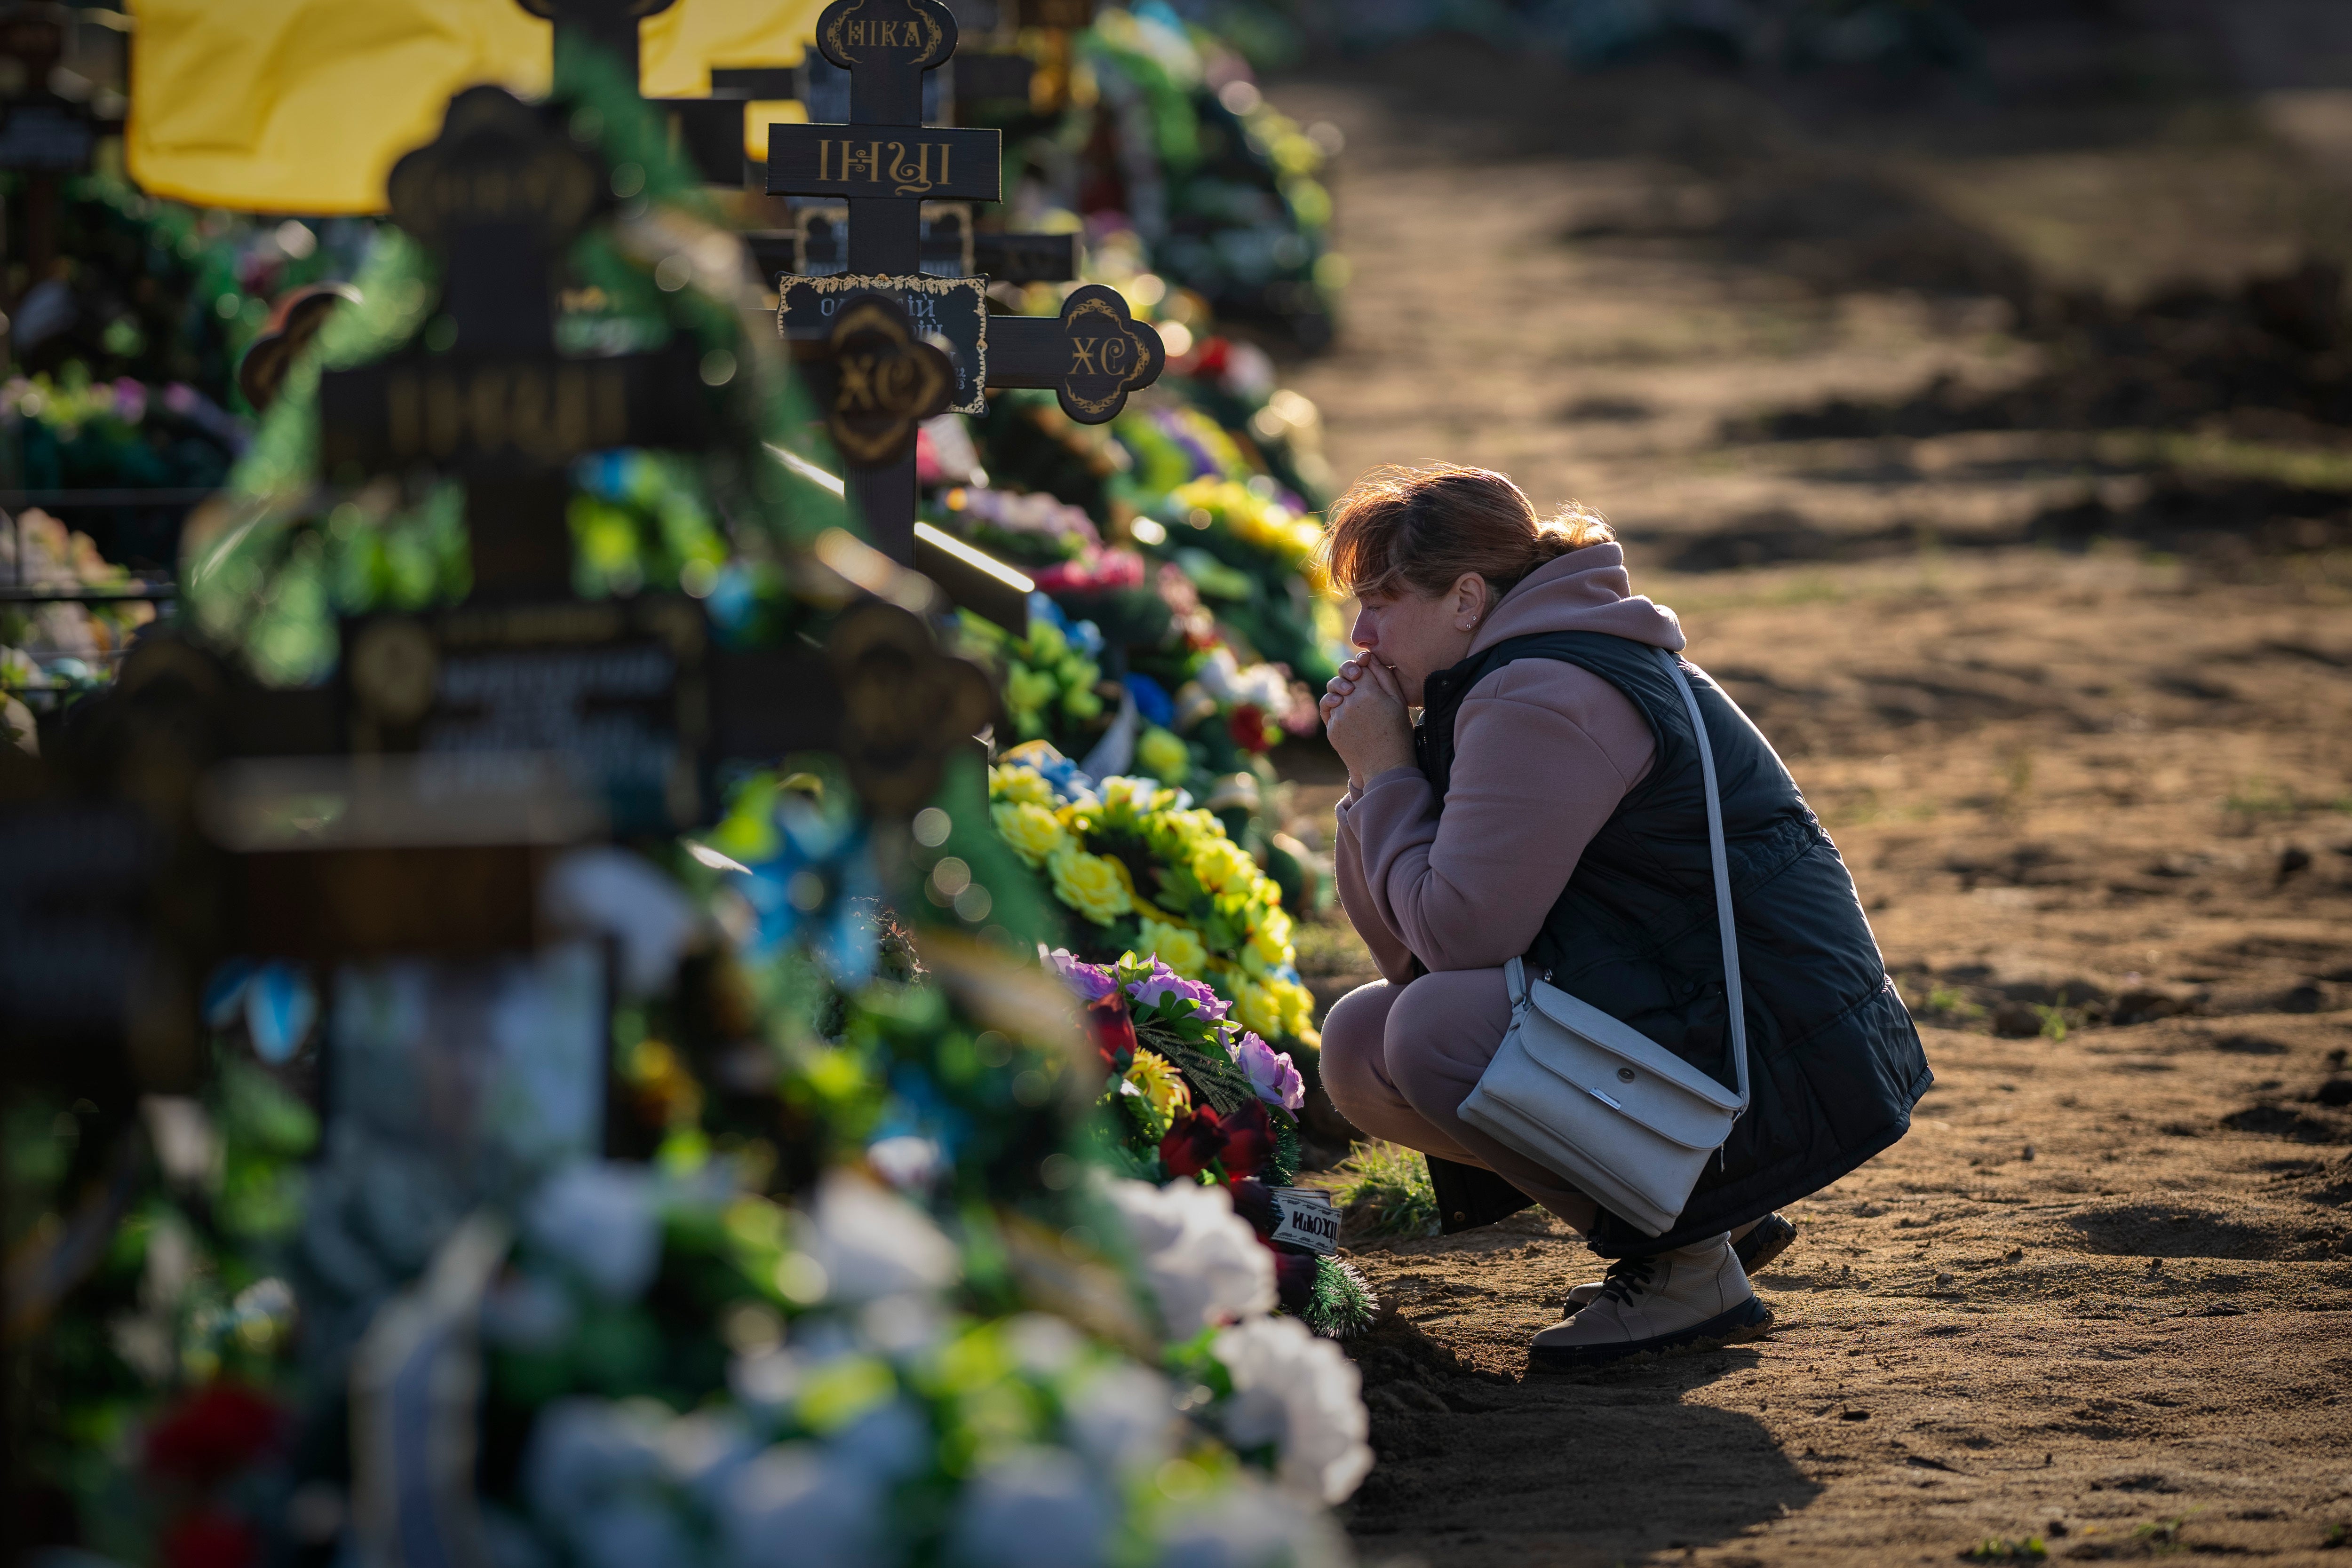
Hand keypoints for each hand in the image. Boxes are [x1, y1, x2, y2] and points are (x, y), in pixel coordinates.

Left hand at [1323, 658, 1414, 788]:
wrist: (1386, 767)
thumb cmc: (1398, 733)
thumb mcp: (1398, 701)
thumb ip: (1383, 676)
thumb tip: (1369, 657)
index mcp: (1368, 691)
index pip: (1359, 665)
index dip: (1362, 663)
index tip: (1366, 667)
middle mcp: (1349, 701)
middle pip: (1342, 677)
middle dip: (1348, 674)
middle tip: (1357, 680)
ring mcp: (1338, 716)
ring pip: (1332, 693)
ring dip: (1340, 691)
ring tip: (1351, 696)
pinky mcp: (1331, 729)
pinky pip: (1329, 711)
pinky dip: (1336, 708)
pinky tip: (1349, 713)